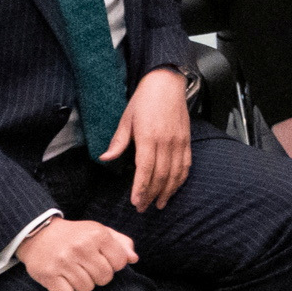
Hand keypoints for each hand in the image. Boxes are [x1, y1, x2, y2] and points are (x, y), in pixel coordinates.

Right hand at [19, 217, 136, 290]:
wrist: (38, 234)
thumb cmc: (75, 235)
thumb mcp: (99, 231)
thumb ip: (121, 243)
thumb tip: (134, 259)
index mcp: (97, 235)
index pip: (119, 263)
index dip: (113, 265)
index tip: (103, 261)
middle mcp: (81, 247)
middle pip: (104, 278)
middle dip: (98, 277)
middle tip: (87, 268)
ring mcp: (63, 262)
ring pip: (86, 288)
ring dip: (82, 284)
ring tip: (74, 272)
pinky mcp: (48, 274)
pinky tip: (62, 279)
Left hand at [102, 67, 191, 210]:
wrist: (167, 83)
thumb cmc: (144, 99)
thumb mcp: (126, 118)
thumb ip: (118, 141)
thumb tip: (104, 158)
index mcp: (149, 137)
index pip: (146, 169)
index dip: (141, 188)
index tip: (136, 202)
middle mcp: (166, 142)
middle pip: (161, 175)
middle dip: (152, 194)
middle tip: (143, 208)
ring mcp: (179, 142)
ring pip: (175, 173)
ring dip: (167, 191)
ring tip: (159, 203)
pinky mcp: (187, 140)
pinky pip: (186, 165)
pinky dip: (180, 179)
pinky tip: (173, 188)